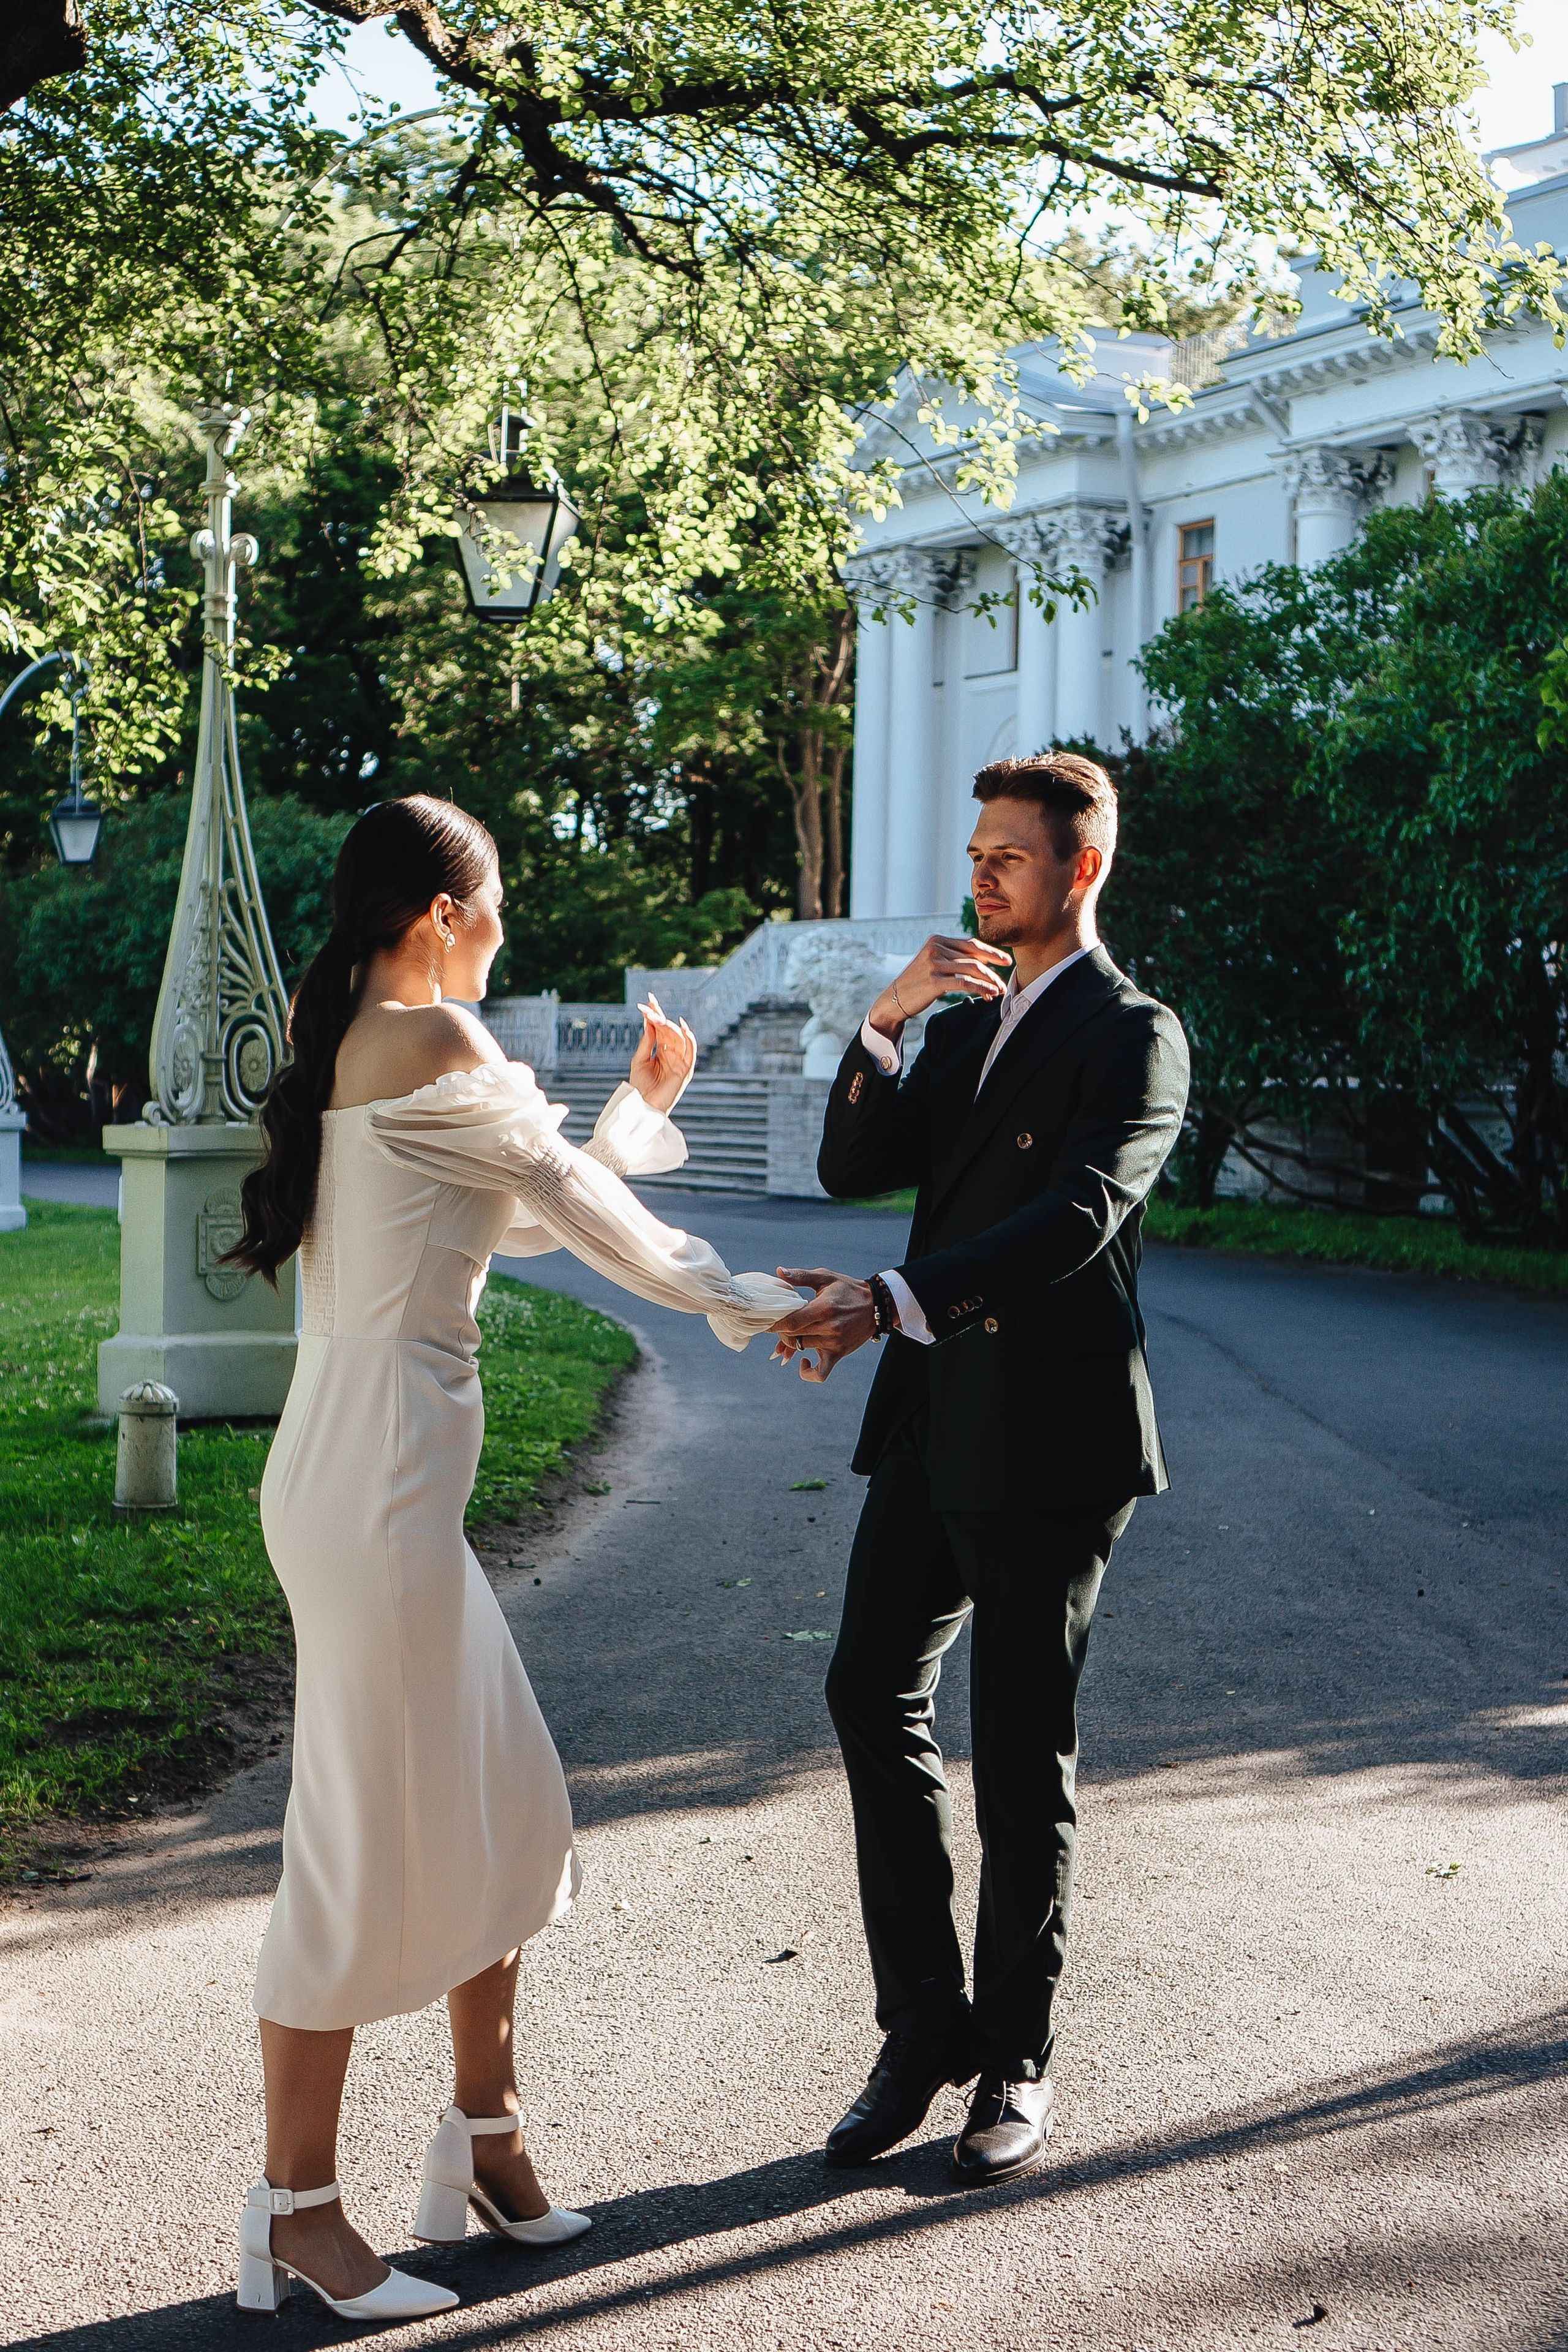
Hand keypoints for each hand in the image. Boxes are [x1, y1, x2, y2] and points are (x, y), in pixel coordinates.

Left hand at [629, 993, 696, 1113]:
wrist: (643, 1105)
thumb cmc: (640, 1085)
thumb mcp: (640, 1059)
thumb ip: (647, 1041)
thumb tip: (649, 1021)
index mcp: (661, 1051)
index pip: (660, 1028)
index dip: (655, 1013)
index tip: (649, 999)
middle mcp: (672, 1053)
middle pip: (668, 1030)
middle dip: (659, 1017)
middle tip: (649, 1005)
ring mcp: (680, 1060)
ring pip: (678, 1037)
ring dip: (669, 1025)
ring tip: (657, 1016)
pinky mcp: (686, 1069)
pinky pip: (691, 1051)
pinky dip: (689, 1038)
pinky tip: (682, 1026)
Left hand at [769, 1267, 876, 1381]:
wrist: (876, 1305)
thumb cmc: (848, 1289)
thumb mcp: (825, 1277)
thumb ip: (801, 1276)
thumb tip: (779, 1271)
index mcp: (824, 1308)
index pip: (791, 1321)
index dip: (775, 1324)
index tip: (767, 1321)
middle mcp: (829, 1327)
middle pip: (793, 1336)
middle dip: (780, 1331)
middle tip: (776, 1325)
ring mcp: (834, 1343)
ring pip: (801, 1349)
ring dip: (789, 1344)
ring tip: (786, 1337)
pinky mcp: (838, 1353)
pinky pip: (821, 1373)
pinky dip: (808, 1373)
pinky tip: (803, 1362)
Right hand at [866, 934, 1010, 1041]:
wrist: (895, 999)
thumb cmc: (919, 982)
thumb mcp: (935, 963)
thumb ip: (955, 958)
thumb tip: (986, 961)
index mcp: (937, 940)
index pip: (971, 944)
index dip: (991, 952)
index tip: (1006, 960)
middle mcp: (935, 948)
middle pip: (974, 957)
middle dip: (993, 969)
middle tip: (1005, 979)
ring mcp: (934, 964)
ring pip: (972, 969)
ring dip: (989, 981)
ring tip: (998, 990)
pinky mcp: (934, 980)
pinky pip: (965, 983)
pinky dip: (981, 988)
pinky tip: (989, 994)